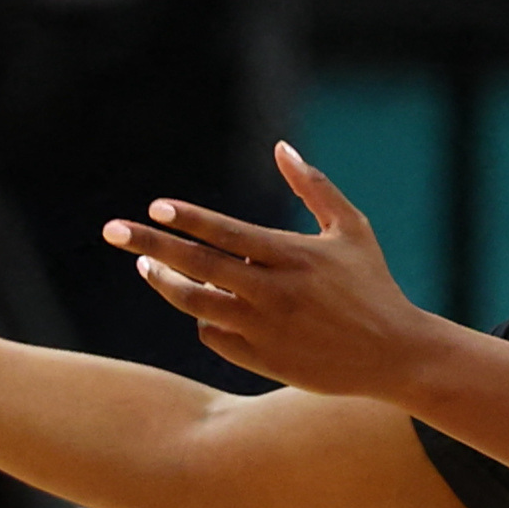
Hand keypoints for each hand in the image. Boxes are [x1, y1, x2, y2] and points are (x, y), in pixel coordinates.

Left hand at [110, 146, 435, 395]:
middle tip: (111, 229)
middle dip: (149, 244)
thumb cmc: (374, 286)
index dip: (190, 219)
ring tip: (147, 266)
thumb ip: (314, 187)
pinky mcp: (264, 360)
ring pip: (195, 303)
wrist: (397, 356)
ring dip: (164, 282)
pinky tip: (204, 307)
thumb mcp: (352, 230)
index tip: (156, 207)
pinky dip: (203, 318)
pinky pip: (213, 335)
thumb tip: (282, 147)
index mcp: (295, 257)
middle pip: (197, 266)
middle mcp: (274, 292)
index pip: (228, 234)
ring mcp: (266, 329)